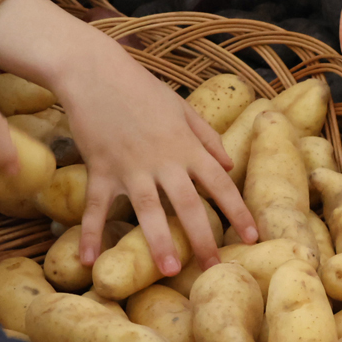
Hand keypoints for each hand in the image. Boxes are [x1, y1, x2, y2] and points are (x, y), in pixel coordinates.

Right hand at [55, 55, 256, 272]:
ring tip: (169, 270)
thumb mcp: (182, 108)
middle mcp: (164, 161)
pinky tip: (88, 260)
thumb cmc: (141, 88)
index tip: (253, 237)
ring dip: (159, 241)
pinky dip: (90, 234)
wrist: (94, 72)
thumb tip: (227, 165)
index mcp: (187, 147)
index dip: (238, 212)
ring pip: (148, 211)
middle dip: (204, 238)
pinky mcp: (101, 169)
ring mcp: (131, 167)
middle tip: (215, 269)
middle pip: (189, 205)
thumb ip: (206, 137)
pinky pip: (96, 207)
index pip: (221, 185)